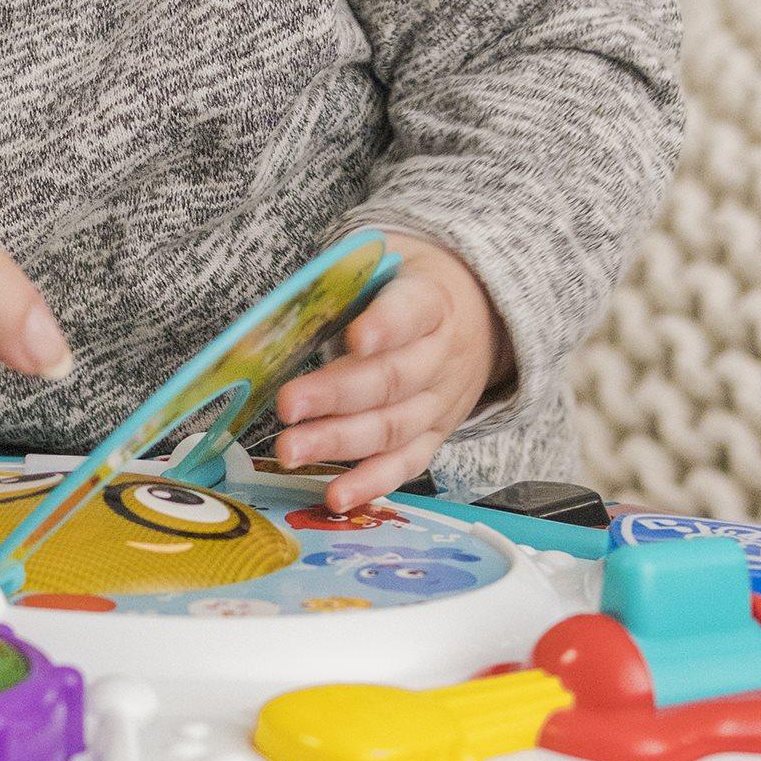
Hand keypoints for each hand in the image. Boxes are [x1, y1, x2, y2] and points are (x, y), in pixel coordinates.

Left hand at [267, 235, 507, 509]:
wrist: (484, 317)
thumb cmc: (410, 287)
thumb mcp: (389, 263)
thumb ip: (344, 280)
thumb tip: (276, 308)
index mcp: (432, 302)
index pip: (412, 312)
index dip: (386, 325)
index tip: (357, 337)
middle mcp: (441, 357)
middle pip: (393, 380)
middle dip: (337, 395)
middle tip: (288, 404)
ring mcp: (439, 403)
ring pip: (393, 428)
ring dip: (339, 443)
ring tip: (290, 450)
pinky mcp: (433, 438)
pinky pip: (404, 465)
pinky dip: (370, 484)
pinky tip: (334, 497)